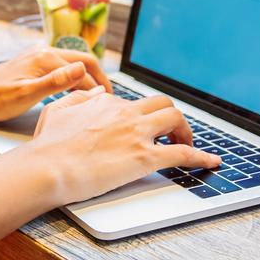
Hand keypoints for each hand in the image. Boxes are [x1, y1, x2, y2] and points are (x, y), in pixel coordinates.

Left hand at [0, 47, 109, 122]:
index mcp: (45, 58)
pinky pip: (60, 67)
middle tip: (108, 97)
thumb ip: (57, 81)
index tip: (109, 101)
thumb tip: (83, 69)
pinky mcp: (31, 64)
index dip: (99, 84)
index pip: (84, 67)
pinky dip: (72, 77)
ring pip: (71, 63)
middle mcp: (43, 52)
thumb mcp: (28, 94)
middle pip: (82, 59)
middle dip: (98, 77)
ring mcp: (36, 56)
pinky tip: (72, 91)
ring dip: (86, 76)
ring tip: (94, 95)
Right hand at [26, 89, 219, 203]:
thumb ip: (81, 98)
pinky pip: (183, 153)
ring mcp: (137, 134)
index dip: (142, 116)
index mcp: (106, 104)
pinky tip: (211, 162)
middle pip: (163, 105)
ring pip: (176, 119)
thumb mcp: (58, 110)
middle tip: (172, 134)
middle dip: (171, 118)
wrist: (48, 167)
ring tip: (188, 145)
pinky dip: (201, 157)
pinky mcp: (144, 157)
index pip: (135, 103)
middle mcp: (126, 113)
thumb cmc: (47, 144)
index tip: (144, 128)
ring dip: (186, 131)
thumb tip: (99, 92)